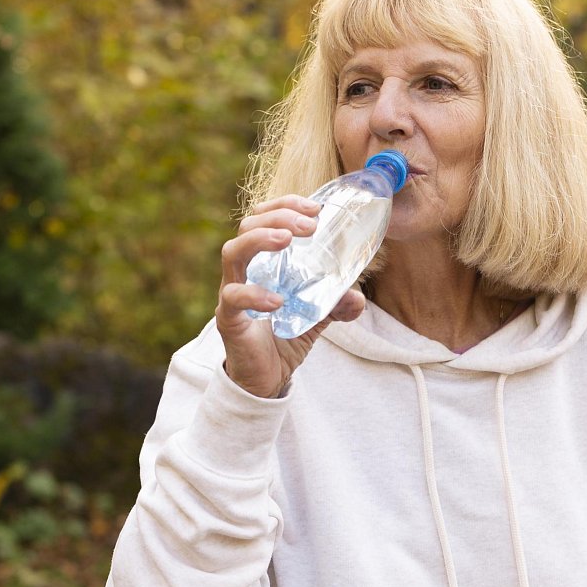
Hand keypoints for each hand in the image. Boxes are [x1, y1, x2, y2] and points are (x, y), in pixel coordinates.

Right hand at [216, 194, 365, 397]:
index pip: (264, 218)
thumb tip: (357, 296)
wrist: (265, 381)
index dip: (286, 205)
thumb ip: (335, 303)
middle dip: (278, 216)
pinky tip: (278, 300)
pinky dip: (255, 294)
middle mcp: (244, 272)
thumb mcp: (316, 316)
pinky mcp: (229, 318)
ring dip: (260, 239)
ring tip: (286, 239)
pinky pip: (234, 298)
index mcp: (263, 262)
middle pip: (247, 226)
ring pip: (232, 252)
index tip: (314, 207)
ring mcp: (232, 293)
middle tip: (309, 225)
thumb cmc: (283, 339)